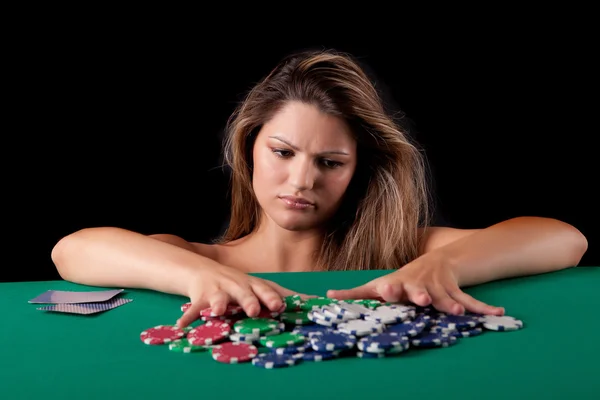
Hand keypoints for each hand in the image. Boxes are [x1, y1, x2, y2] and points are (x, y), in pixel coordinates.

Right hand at [177, 264, 314, 327]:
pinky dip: (188, 317)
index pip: (267, 290)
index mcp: (254, 285)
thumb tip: (317, 301)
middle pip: (245, 292)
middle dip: (249, 301)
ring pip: (219, 298)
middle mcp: (237, 286)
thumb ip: (284, 296)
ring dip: (219, 305)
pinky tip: (182, 326)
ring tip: (219, 312)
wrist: (203, 271)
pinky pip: (193, 308)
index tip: (282, 306)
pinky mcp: (200, 296)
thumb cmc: (239, 284)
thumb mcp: (260, 287)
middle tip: (254, 311)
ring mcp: (218, 290)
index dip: (273, 298)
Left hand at [326, 255, 504, 315]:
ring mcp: (437, 285)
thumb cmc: (401, 280)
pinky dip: (482, 309)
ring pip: (445, 296)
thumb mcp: (377, 284)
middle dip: (419, 294)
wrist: (434, 262)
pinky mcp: (454, 288)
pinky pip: (469, 300)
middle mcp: (417, 284)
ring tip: (457, 312)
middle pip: (418, 290)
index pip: (391, 287)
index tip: (387, 292)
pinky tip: (498, 315)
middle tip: (422, 300)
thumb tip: (327, 296)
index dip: (389, 290)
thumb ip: (355, 293)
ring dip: (450, 303)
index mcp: (397, 285)